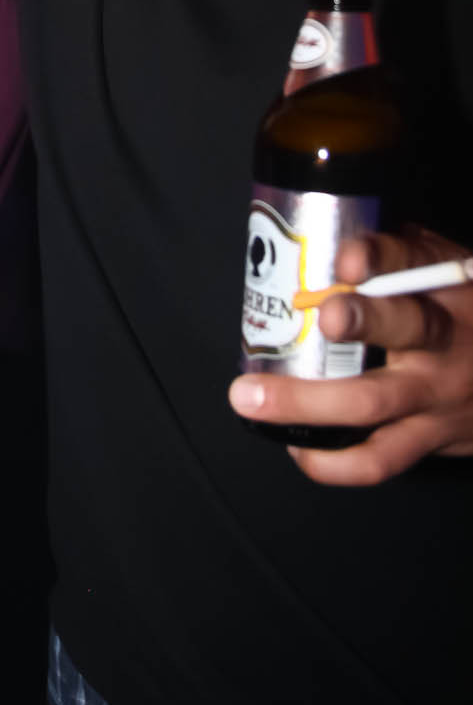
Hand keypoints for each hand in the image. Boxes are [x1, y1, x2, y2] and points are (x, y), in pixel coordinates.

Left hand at [229, 227, 472, 483]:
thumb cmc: (465, 312)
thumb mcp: (443, 270)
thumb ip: (392, 254)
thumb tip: (320, 242)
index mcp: (443, 285)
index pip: (410, 258)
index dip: (378, 256)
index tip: (346, 261)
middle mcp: (444, 338)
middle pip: (402, 327)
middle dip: (353, 322)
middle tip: (309, 318)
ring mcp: (438, 395)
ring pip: (374, 403)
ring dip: (308, 403)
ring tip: (253, 400)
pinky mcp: (432, 439)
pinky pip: (379, 459)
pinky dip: (332, 462)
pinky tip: (298, 447)